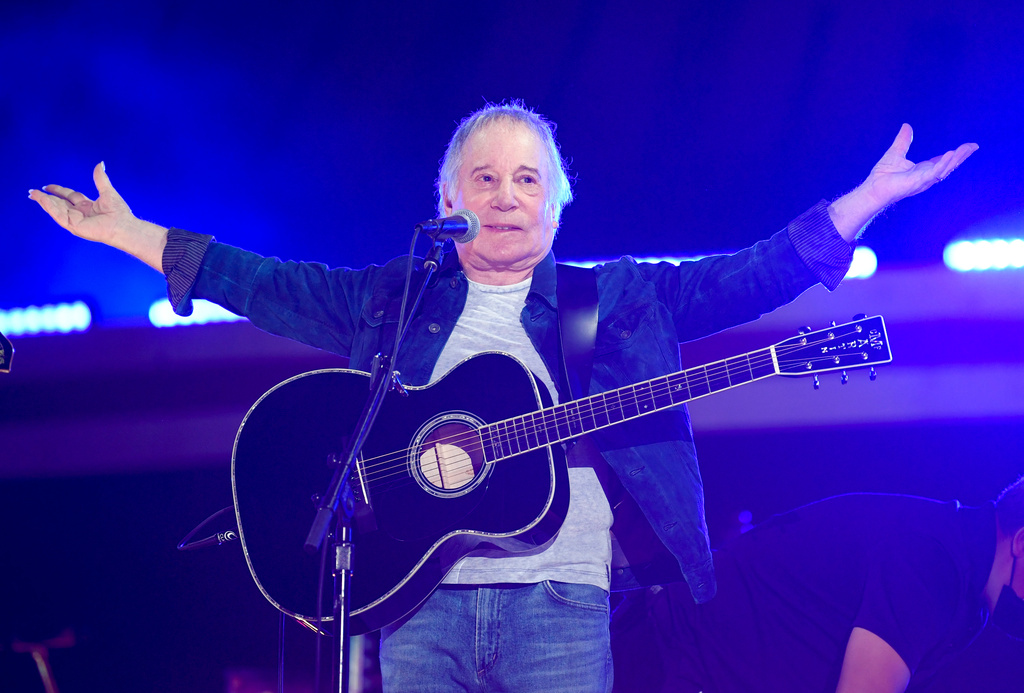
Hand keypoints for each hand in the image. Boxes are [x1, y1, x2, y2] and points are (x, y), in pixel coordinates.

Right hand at [29, 162, 136, 243]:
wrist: (123, 226)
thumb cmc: (119, 213)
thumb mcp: (107, 191)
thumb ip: (100, 178)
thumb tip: (100, 163)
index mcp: (87, 206)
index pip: (69, 197)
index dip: (58, 191)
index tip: (47, 186)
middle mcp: (80, 213)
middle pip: (59, 204)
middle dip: (45, 198)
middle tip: (32, 192)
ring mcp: (76, 220)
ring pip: (56, 209)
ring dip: (44, 202)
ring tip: (33, 194)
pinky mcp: (74, 226)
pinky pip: (59, 216)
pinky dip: (50, 208)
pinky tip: (44, 200)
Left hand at [862, 123, 977, 208]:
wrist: (872, 189)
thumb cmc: (881, 176)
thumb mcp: (895, 153)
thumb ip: (903, 141)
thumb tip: (907, 126)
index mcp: (922, 170)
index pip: (942, 161)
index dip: (954, 154)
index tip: (967, 146)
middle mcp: (925, 176)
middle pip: (948, 165)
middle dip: (961, 156)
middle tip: (973, 146)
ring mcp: (923, 180)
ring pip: (945, 169)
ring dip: (956, 159)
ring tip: (966, 149)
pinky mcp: (918, 183)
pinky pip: (934, 173)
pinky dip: (942, 164)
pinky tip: (949, 154)